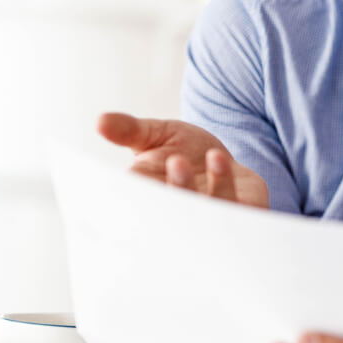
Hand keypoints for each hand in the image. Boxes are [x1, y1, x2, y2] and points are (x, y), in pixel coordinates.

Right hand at [97, 112, 268, 207]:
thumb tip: (100, 121)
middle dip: (169, 193)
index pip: (131, 212)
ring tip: (192, 157)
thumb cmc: (182, 151)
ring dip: (192, 187)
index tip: (126, 181)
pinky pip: (235, 211)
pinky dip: (223, 186)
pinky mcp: (242, 217)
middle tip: (172, 162)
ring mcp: (210, 222)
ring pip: (201, 216)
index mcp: (149, 202)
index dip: (127, 203)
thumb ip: (129, 131)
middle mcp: (178, 218)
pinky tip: (216, 159)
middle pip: (168, 219)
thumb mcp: (154, 135)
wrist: (222, 161)